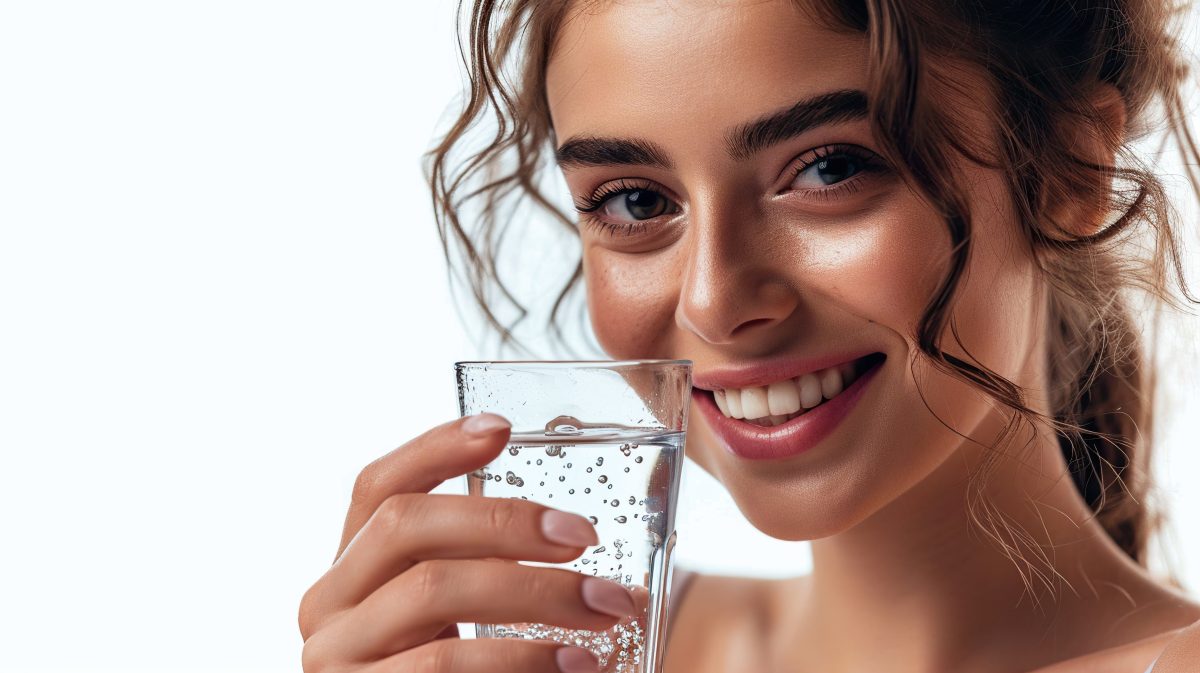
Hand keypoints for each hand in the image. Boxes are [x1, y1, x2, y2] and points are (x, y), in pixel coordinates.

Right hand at [298, 413, 638, 671]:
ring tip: (606, 607)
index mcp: (349, 567)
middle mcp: (327, 603)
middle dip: (504, 520)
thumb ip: (468, 566)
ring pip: (433, 591)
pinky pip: (443, 666)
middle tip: (584, 536)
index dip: (434, 448)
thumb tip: (568, 529)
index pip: (376, 486)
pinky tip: (573, 664)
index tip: (502, 428)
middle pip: (406, 525)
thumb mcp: (440, 614)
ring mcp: (336, 656)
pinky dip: (520, 660)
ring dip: (537, 593)